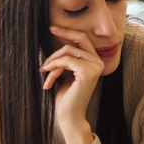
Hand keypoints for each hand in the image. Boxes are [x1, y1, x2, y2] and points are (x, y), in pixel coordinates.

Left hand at [41, 26, 102, 143]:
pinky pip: (65, 61)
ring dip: (52, 61)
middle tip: (49, 33)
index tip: (53, 28)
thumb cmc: (66, 96)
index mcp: (95, 61)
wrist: (69, 115)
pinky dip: (53, 69)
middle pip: (76, 41)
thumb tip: (59, 39)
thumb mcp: (66, 72)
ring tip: (45, 74)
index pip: (83, 39)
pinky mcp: (88, 73)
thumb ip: (67, 57)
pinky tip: (48, 81)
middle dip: (61, 38)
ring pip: (68, 51)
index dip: (68, 32)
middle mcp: (98, 62)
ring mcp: (95, 67)